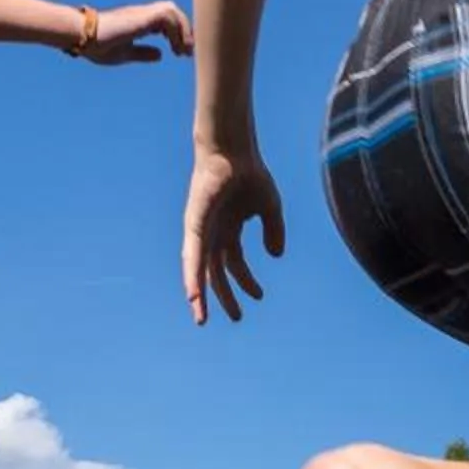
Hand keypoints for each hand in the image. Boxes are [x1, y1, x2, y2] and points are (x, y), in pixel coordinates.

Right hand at [80, 1, 192, 64]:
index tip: (181, 52)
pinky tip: (175, 47)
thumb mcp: (126, 53)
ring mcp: (142, 13)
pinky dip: (175, 31)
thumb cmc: (99, 45)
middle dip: (185, 30)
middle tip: (187, 52)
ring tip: (182, 51)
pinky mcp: (141, 17)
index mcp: (139, 21)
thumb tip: (161, 55)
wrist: (83, 37)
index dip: (178, 33)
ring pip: (172, 11)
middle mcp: (142, 14)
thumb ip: (143, 53)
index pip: (166, 19)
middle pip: (173, 11)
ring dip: (182, 30)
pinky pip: (167, 17)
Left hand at [183, 144, 283, 323]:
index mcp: (229, 229)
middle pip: (216, 272)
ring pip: (199, 269)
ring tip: (201, 318)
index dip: (247, 282)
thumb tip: (276, 255)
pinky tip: (192, 295)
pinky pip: (192, 256)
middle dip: (224, 296)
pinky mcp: (194, 225)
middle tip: (235, 318)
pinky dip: (192, 276)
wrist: (233, 151)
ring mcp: (202, 230)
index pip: (236, 263)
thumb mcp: (270, 207)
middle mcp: (213, 232)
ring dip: (200, 294)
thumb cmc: (249, 172)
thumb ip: (274, 231)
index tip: (259, 296)